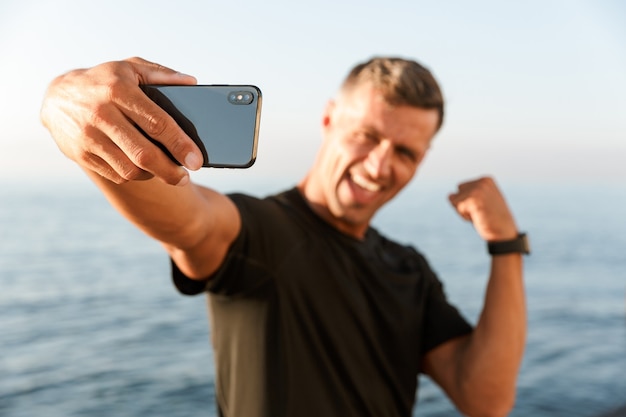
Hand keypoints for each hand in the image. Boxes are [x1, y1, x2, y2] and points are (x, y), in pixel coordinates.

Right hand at [40, 57, 203, 184]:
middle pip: (144, 153)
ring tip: (165, 170)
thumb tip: (192, 82)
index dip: (180, 144)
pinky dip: (135, 175)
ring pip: (131, 169)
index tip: (196, 159)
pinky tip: (142, 167)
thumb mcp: (130, 68)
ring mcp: (89, 137)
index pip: (157, 123)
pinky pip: (117, 174)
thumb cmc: (103, 82)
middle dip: (170, 170)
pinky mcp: (81, 154)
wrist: (57, 97)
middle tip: (185, 176)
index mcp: (119, 90)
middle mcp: (102, 114)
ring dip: (153, 174)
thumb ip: (162, 74)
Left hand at [448, 176, 517, 240]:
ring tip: (480, 215)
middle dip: (464, 204)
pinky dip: (464, 216)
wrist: (504, 232)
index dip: (469, 201)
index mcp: (486, 180)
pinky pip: (457, 207)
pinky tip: (478, 217)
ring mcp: (477, 189)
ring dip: (464, 211)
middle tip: (481, 212)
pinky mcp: (472, 199)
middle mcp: (482, 182)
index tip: (483, 207)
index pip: (462, 188)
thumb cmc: (492, 219)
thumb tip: (449, 195)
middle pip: (458, 192)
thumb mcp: (482, 201)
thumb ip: (468, 194)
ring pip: (455, 200)